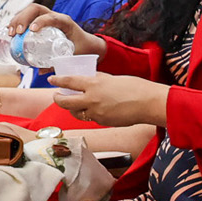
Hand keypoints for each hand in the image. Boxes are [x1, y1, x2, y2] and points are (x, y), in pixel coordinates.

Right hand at [7, 5, 106, 55]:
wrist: (88, 44)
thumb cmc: (82, 49)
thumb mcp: (73, 56)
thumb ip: (59, 63)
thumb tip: (40, 71)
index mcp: (66, 22)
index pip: (52, 17)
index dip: (41, 21)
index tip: (32, 30)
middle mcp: (55, 16)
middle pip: (36, 9)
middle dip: (23, 18)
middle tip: (16, 33)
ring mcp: (47, 17)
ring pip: (29, 11)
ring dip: (17, 20)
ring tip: (11, 34)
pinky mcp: (41, 21)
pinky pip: (27, 17)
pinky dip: (17, 22)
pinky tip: (10, 31)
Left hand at [53, 72, 169, 125]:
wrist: (149, 103)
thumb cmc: (136, 87)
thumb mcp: (113, 78)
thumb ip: (98, 80)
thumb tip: (88, 80)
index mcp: (94, 84)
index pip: (69, 82)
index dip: (58, 80)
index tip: (52, 79)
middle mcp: (92, 99)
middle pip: (65, 102)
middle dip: (58, 99)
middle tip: (57, 96)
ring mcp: (97, 112)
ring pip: (76, 113)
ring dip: (73, 109)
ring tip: (75, 105)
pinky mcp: (103, 122)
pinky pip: (91, 118)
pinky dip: (91, 113)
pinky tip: (97, 109)